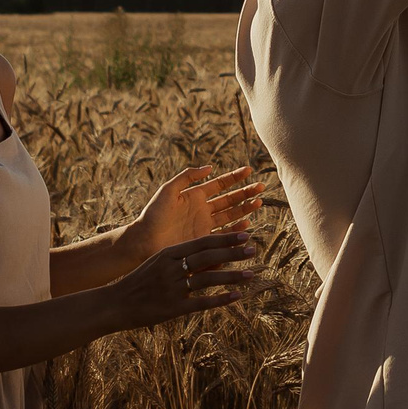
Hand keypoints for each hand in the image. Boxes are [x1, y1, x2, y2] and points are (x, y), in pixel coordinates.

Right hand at [113, 231, 257, 326]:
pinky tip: (237, 297)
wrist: (115, 303)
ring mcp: (173, 288)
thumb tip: (213, 257)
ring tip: (251, 274)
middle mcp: (172, 268)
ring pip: (209, 278)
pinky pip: (202, 302)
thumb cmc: (140, 281)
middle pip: (209, 257)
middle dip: (233, 252)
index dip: (225, 238)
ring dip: (232, 276)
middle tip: (253, 249)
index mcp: (168, 253)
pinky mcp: (173, 308)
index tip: (245, 234)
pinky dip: (221, 299)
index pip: (202, 242)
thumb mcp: (159, 263)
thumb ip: (183, 259)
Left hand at [121, 164, 261, 262]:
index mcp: (194, 195)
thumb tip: (210, 167)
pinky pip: (224, 234)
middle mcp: (202, 210)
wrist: (145, 241)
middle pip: (229, 199)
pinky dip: (236, 229)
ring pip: (230, 215)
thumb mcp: (168, 190)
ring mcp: (204, 225)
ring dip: (245, 209)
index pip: (219, 184)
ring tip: (259, 202)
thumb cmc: (153, 214)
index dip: (234, 177)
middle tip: (261, 187)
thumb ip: (188, 176)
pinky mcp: (204, 240)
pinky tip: (246, 224)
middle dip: (246, 192)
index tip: (249, 170)